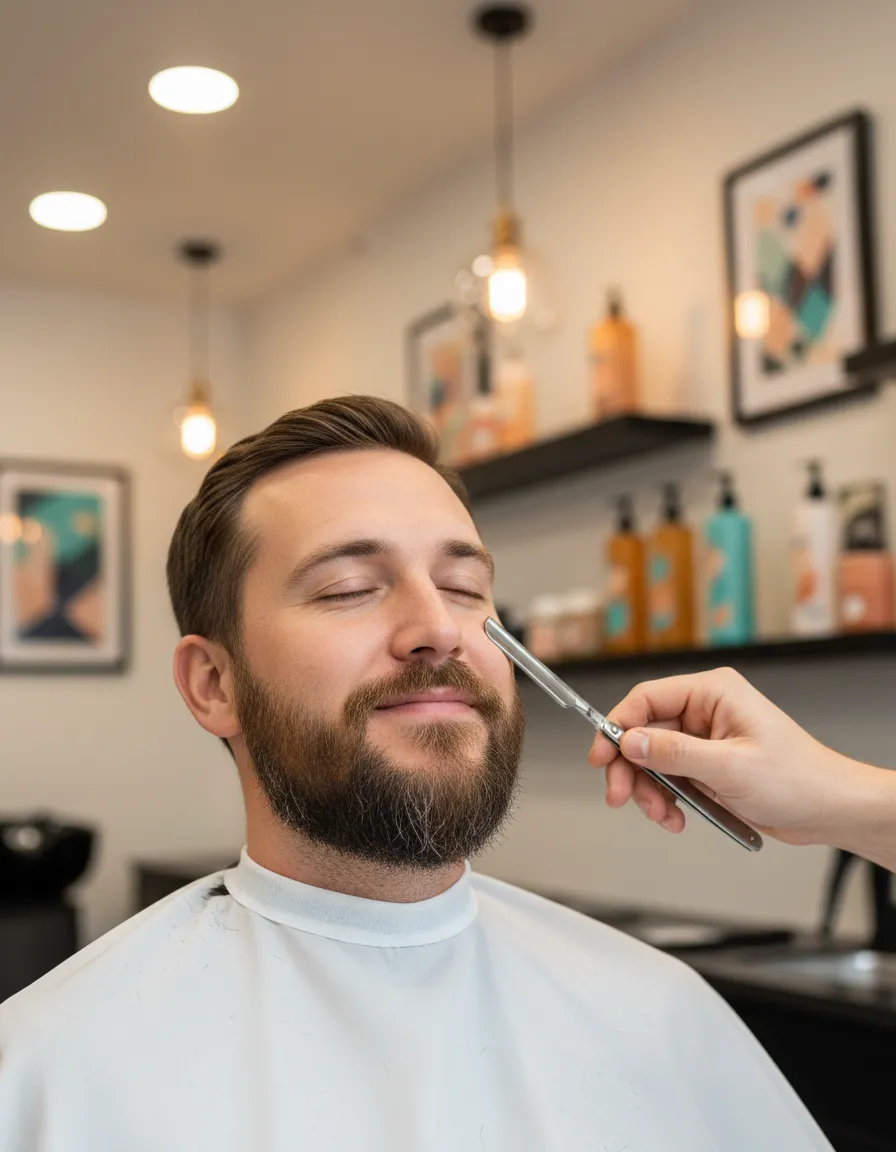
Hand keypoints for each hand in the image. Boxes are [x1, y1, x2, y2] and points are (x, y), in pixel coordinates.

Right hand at [588, 667, 854, 845]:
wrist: (828, 809)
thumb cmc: (797, 778)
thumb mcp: (728, 766)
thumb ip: (673, 752)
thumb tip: (630, 741)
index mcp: (712, 693)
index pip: (646, 698)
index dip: (617, 726)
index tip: (601, 756)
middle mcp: (705, 711)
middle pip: (643, 733)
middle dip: (630, 768)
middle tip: (620, 797)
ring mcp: (705, 739)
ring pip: (652, 760)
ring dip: (649, 791)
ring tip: (663, 816)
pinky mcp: (707, 765)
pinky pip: (670, 779)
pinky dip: (666, 801)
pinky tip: (676, 818)